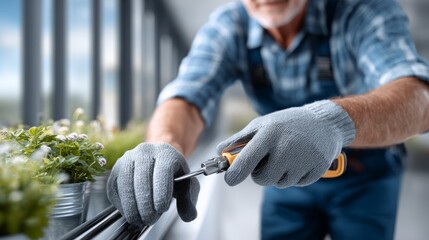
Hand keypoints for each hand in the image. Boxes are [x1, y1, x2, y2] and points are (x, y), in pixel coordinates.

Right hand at [107, 143, 199, 225]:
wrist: (158, 160)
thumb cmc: (172, 173)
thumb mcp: (187, 183)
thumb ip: (190, 199)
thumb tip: (188, 215)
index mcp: (166, 153)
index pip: (162, 172)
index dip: (161, 193)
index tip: (162, 208)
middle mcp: (145, 152)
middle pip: (142, 179)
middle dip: (146, 204)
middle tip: (151, 218)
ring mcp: (128, 159)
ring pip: (125, 183)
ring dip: (132, 206)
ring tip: (140, 218)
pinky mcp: (116, 169)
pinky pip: (114, 187)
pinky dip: (121, 204)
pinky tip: (130, 212)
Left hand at [217, 100, 354, 187]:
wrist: (324, 122)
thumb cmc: (286, 124)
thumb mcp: (262, 124)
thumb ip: (239, 139)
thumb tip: (219, 152)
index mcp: (270, 134)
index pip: (247, 159)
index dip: (236, 173)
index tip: (230, 180)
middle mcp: (287, 147)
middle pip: (263, 179)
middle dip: (260, 174)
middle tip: (267, 161)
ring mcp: (304, 159)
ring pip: (279, 183)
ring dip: (278, 174)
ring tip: (287, 156)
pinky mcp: (318, 169)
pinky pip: (296, 183)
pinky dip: (294, 176)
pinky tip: (300, 160)